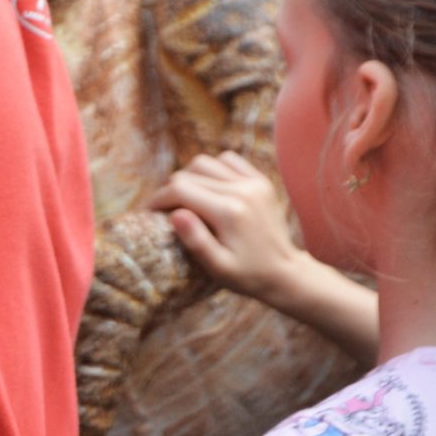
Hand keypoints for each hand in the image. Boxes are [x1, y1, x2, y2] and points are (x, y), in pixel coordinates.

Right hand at [144, 150, 315, 307]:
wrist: (286, 273)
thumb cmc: (248, 275)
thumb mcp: (218, 268)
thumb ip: (196, 240)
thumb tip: (175, 214)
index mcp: (229, 212)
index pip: (180, 190)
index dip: (159, 198)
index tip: (149, 212)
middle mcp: (242, 191)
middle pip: (189, 174)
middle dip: (171, 190)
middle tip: (166, 209)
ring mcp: (254, 183)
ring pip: (206, 163)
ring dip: (190, 177)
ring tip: (187, 199)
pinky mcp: (261, 181)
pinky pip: (228, 160)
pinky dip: (213, 169)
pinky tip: (210, 187)